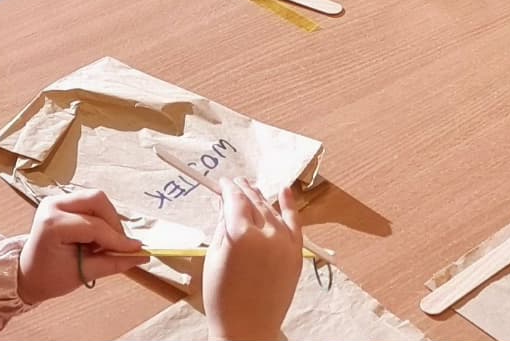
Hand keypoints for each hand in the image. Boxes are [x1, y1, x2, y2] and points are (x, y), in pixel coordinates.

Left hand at [15, 189, 145, 303]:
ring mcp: (57, 199)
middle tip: (120, 246)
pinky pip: (90, 202)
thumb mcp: (82, 274)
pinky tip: (96, 238)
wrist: (27, 274)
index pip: (94, 226)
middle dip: (114, 223)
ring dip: (108, 220)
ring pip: (96, 199)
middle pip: (97, 200)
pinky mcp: (63, 200)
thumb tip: (142, 256)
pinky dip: (100, 218)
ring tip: (104, 245)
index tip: (136, 250)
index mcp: (52, 224)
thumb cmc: (50, 278)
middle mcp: (53, 204)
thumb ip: (113, 262)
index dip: (117, 239)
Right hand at [201, 181, 302, 340]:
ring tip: (252, 189)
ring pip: (271, 210)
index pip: (234, 199)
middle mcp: (266, 234)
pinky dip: (289, 205)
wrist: (247, 327)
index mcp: (240, 235)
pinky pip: (295, 223)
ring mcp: (284, 243)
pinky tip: (284, 191)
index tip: (222, 183)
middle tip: (236, 183)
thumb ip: (222, 226)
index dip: (227, 188)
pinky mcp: (296, 254)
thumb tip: (226, 204)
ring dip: (260, 197)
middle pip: (254, 202)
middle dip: (243, 190)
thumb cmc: (222, 297)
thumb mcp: (213, 257)